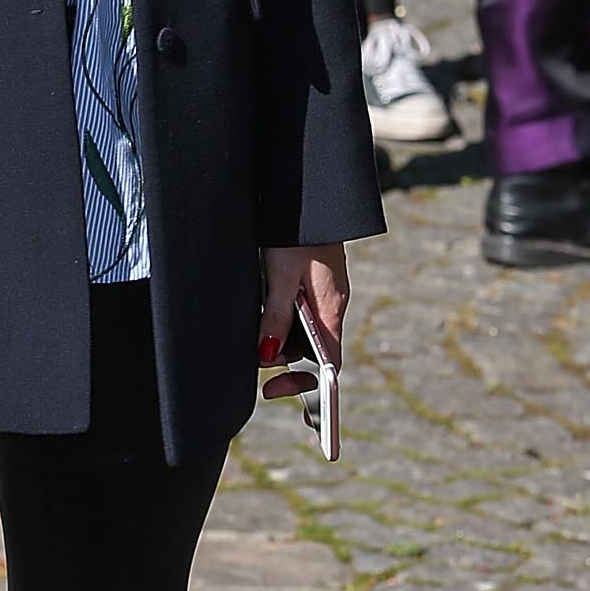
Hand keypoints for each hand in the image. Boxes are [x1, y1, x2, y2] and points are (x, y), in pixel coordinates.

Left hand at [258, 244, 348, 374]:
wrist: (310, 202)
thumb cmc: (299, 233)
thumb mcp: (281, 278)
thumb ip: (276, 317)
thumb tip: (268, 352)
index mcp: (330, 311)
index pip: (326, 364)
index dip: (301, 382)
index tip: (274, 387)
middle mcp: (332, 306)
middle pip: (311, 349)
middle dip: (282, 357)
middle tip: (257, 354)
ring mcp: (325, 294)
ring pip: (305, 330)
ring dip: (281, 336)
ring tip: (259, 327)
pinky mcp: (316, 281)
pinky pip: (303, 312)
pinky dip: (285, 318)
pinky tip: (268, 308)